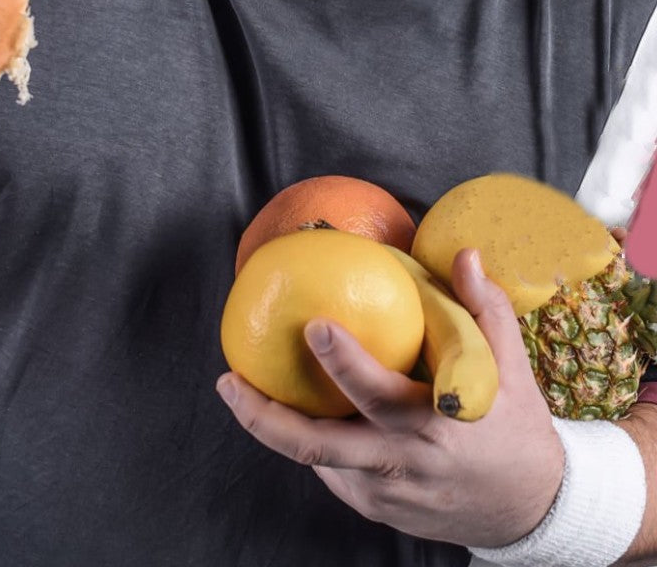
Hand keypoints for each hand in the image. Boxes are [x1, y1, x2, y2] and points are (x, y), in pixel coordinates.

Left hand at [216, 248, 564, 547]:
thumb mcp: (510, 367)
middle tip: (229, 381)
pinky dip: (310, 443)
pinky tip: (288, 413)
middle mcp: (406, 464)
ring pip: (318, 463)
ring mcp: (389, 494)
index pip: (380, 394)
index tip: (314, 325)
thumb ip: (484, 308)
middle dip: (266, 417)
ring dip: (272, 428)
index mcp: (435, 423)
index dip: (345, 362)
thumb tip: (462, 254)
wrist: (536, 510)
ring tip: (237, 390)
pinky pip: (334, 475)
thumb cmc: (517, 426)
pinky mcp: (380, 511)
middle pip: (320, 448)